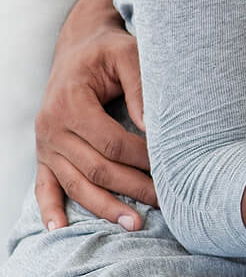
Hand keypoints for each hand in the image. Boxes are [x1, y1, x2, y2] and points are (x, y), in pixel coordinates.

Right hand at [34, 16, 155, 230]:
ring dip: (104, 207)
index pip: (111, 142)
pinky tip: (59, 228)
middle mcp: (51, 128)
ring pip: (75, 183)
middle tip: (165, 202)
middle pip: (96, 168)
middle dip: (132, 188)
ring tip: (133, 223)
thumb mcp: (128, 54)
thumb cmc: (109, 51)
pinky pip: (44, 186)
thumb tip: (152, 126)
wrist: (79, 47)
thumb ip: (141, 87)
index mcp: (70, 104)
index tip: (170, 166)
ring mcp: (44, 144)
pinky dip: (50, 208)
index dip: (141, 158)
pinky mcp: (44, 154)